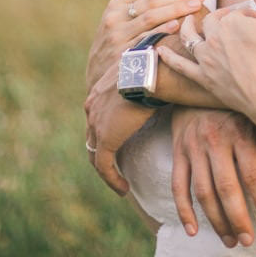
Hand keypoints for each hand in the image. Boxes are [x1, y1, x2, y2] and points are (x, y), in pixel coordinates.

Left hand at [84, 63, 155, 194]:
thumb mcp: (146, 75)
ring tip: (121, 184)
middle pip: (92, 137)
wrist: (151, 70)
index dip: (107, 134)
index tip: (121, 143)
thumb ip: (146, 84)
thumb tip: (163, 82)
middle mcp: (92, 108)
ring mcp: (96, 124)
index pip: (97, 119)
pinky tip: (124, 188)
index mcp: (100, 93)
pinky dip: (112, 179)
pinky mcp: (105, 139)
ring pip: (96, 154)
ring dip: (108, 171)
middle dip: (103, 154)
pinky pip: (103, 166)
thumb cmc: (155, 68)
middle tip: (117, 168)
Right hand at [86, 0, 204, 91]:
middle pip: (151, 0)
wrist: (98, 80)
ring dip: (176, 9)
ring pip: (150, 17)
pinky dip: (162, 30)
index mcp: (114, 5)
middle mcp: (113, 19)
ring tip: (196, 6)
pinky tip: (178, 24)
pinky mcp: (122, 55)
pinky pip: (145, 39)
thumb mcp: (117, 17)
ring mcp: (117, 37)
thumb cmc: (114, 43)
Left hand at [160, 0, 255, 126]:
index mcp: (230, 22)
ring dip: (186, 28)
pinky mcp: (204, 79)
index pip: (234, 13)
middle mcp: (214, 38)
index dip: (246, 16)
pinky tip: (160, 51)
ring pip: (191, 39)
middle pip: (211, 23)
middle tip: (228, 21)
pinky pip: (181, 66)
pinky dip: (170, 58)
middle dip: (218, 18)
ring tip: (185, 21)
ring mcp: (207, 59)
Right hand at [170, 108, 255, 247]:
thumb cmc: (235, 103)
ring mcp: (193, 147)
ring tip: (230, 240)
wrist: (197, 83)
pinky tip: (194, 230)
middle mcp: (215, 140)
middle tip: (248, 241)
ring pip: (203, 192)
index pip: (253, 174)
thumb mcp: (254, 113)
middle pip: (227, 188)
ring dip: (216, 220)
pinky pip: (178, 186)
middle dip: (239, 218)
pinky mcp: (178, 151)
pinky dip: (184, 210)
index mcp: (239, 132)